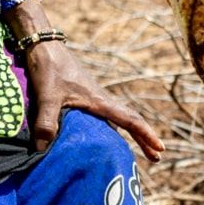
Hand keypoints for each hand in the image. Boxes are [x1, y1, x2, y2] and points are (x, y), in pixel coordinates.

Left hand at [25, 38, 164, 161]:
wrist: (44, 47)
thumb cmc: (49, 68)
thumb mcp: (47, 96)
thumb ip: (46, 122)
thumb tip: (43, 149)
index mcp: (100, 101)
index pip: (130, 119)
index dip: (145, 135)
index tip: (160, 148)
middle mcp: (101, 101)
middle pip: (129, 122)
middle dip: (144, 139)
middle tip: (157, 157)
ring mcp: (94, 100)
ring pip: (118, 120)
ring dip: (130, 135)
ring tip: (138, 152)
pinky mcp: (84, 99)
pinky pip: (105, 118)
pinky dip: (113, 130)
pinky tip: (106, 139)